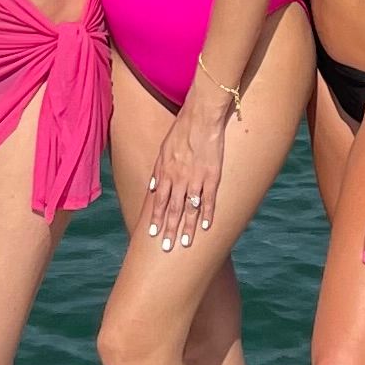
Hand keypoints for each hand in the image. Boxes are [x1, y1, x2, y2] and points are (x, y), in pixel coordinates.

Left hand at [145, 100, 228, 255]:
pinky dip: (207, 214)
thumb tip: (151, 188)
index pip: (159, 201)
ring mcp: (196, 178)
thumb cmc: (182, 130)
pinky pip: (209, 199)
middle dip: (169, 229)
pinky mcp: (212, 176)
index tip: (153, 234)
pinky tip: (205, 227)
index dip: (156, 218)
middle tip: (167, 248)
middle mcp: (179, 178)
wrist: (201, 117)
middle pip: (173, 209)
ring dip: (186, 227)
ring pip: (190, 208)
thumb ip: (158, 171)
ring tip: (185, 243)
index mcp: (166, 171)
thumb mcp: (163, 149)